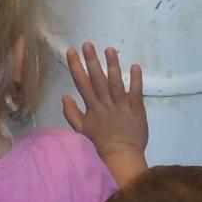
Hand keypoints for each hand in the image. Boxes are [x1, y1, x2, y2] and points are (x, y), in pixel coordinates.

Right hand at [63, 43, 146, 185]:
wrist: (121, 157)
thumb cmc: (101, 143)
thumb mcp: (81, 130)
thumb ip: (72, 113)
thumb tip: (64, 96)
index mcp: (92, 108)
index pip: (82, 84)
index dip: (76, 67)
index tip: (72, 51)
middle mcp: (105, 104)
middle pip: (97, 80)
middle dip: (92, 61)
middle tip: (88, 44)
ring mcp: (121, 106)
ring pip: (115, 83)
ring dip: (112, 66)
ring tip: (109, 49)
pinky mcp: (136, 109)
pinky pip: (136, 93)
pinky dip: (136, 80)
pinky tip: (135, 66)